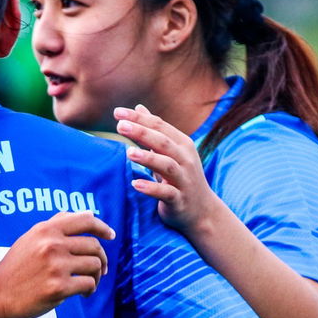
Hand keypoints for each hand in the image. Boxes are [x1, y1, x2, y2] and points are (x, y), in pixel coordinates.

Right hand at [0, 210, 113, 317]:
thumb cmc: (15, 267)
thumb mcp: (31, 238)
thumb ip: (57, 225)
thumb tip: (87, 213)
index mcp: (46, 230)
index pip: (85, 220)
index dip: (103, 227)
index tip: (111, 236)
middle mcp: (52, 244)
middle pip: (94, 246)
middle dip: (101, 259)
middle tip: (100, 269)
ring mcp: (56, 266)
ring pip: (94, 266)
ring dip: (97, 276)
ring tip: (89, 283)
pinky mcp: (59, 288)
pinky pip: (88, 284)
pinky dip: (90, 290)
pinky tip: (83, 294)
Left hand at [115, 105, 224, 234]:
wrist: (200, 210)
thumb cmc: (179, 177)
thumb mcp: (168, 152)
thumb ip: (154, 131)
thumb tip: (138, 108)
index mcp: (182, 144)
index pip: (159, 126)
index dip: (139, 119)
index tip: (117, 112)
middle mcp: (185, 159)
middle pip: (163, 142)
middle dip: (142, 133)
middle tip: (120, 126)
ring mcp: (184, 179)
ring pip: (167, 166)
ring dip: (148, 158)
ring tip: (128, 153)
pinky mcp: (180, 199)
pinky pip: (166, 193)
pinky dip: (151, 188)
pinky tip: (136, 184)